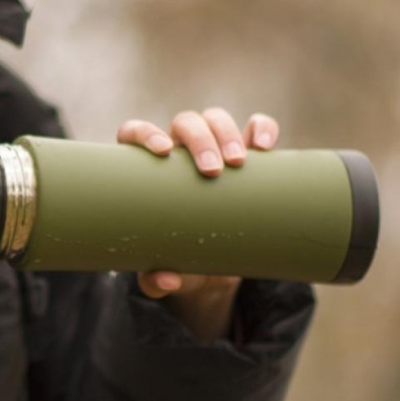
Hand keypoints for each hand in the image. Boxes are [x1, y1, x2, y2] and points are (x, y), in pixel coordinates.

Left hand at [116, 108, 279, 340]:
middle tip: (212, 172)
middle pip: (184, 123)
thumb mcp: (162, 278)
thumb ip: (155, 282)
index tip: (162, 152)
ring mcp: (214, 150)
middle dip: (199, 139)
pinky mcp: (247, 157)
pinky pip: (255, 128)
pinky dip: (262, 128)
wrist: (214, 267)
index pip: (135, 133)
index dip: (144, 133)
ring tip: (238, 163)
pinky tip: (264, 144)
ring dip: (226, 133)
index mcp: (148, 171)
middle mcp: (179, 153)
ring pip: (215, 119)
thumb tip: (165, 278)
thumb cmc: (177, 262)